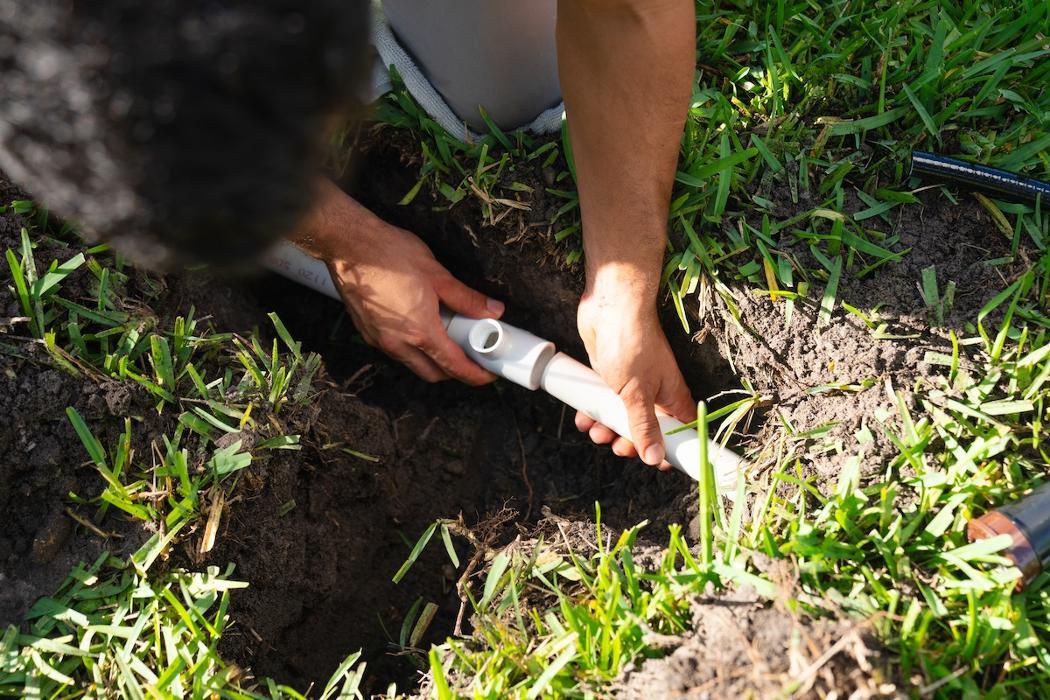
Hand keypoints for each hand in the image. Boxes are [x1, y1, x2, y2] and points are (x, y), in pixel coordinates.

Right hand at [294, 180, 503, 383]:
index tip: (488, 373)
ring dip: (432, 358)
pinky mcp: (367, 333)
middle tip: (470, 351)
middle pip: (433, 373)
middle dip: (454, 370)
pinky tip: (420, 324)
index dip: (475, 374)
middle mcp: (398, 343)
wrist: (348, 245)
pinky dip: (413, 347)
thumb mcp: (437, 274)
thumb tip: (492, 310)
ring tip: (445, 332)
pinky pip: (396, 351)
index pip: (454, 366)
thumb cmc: (389, 254)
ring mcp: (380, 340)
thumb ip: (466, 298)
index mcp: (419, 331)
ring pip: (413, 364)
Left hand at [575, 278, 694, 468]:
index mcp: (672, 397)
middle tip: (615, 446)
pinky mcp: (611, 377)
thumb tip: (655, 458)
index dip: (669, 451)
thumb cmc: (631, 343)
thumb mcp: (636, 392)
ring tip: (594, 430)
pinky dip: (594, 412)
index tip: (656, 464)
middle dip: (629, 442)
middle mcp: (655, 393)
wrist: (610, 305)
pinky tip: (583, 417)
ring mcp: (632, 385)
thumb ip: (644, 426)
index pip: (680, 433)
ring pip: (622, 418)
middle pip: (647, 430)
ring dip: (607, 429)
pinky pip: (605, 403)